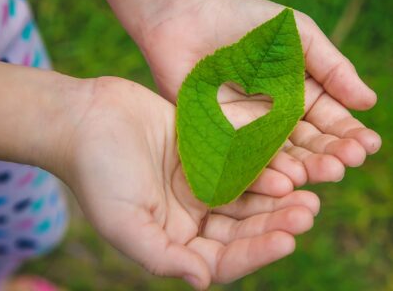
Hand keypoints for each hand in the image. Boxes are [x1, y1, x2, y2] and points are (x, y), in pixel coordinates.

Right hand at [60, 77, 319, 288]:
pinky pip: (243, 162)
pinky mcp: (209, 152)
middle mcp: (194, 217)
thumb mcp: (123, 223)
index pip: (224, 258)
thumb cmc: (96, 173)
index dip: (257, 252)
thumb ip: (162, 256)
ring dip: (279, 197)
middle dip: (276, 222)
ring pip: (250, 196)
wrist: (84, 118)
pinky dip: (265, 165)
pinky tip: (288, 164)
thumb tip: (201, 282)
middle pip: (245, 228)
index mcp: (176, 241)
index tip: (288, 242)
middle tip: (308, 213)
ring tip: (309, 192)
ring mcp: (204, 183)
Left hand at [140, 0, 381, 187]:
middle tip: (348, 164)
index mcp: (304, 96)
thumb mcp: (299, 35)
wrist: (188, 16)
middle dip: (331, 155)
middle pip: (310, 145)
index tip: (369, 145)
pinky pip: (244, 161)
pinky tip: (285, 181)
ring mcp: (251, 133)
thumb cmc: (246, 19)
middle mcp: (280, 120)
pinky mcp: (221, 141)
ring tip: (325, 174)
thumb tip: (369, 102)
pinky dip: (264, 174)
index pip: (332, 122)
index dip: (350, 134)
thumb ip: (332, 68)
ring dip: (305, 169)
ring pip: (282, 158)